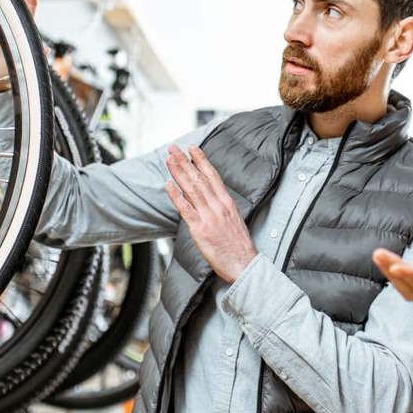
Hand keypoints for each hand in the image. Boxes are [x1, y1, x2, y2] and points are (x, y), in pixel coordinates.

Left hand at [164, 144, 257, 282]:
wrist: (245, 264)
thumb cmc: (239, 245)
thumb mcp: (234, 219)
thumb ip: (221, 207)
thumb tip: (209, 197)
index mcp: (227, 202)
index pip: (213, 175)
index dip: (201, 160)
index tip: (192, 148)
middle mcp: (218, 206)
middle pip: (199, 178)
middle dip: (185, 161)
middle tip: (174, 148)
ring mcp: (209, 217)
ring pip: (192, 189)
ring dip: (179, 172)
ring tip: (169, 159)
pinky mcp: (200, 229)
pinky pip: (186, 209)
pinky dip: (176, 195)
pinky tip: (168, 184)